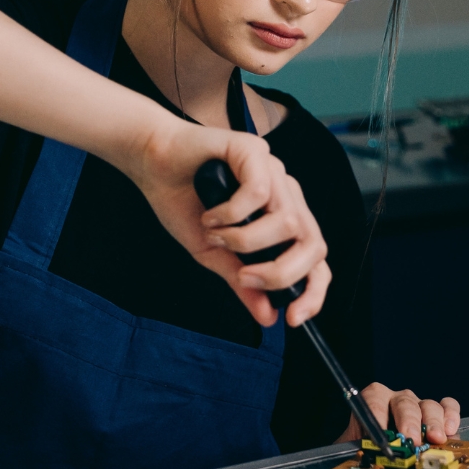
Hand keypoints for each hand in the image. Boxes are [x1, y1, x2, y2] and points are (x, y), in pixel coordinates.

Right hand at [123, 116, 330, 327]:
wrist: (152, 163)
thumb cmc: (184, 203)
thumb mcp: (214, 254)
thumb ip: (243, 282)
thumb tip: (268, 317)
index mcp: (282, 217)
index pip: (315, 257)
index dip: (313, 290)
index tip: (291, 318)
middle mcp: (285, 194)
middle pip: (313, 243)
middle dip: (282, 272)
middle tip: (244, 277)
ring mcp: (273, 171)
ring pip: (287, 221)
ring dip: (247, 240)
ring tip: (216, 237)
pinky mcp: (254, 150)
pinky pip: (259, 191)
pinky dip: (231, 212)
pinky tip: (210, 214)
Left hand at [335, 383, 460, 446]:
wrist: (382, 451)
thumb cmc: (371, 449)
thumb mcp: (363, 449)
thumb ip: (366, 450)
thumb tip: (373, 457)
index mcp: (373, 401)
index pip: (374, 399)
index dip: (377, 414)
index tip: (381, 434)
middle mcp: (397, 400)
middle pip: (404, 403)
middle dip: (409, 421)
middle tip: (411, 439)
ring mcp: (419, 405)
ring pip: (428, 405)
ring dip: (433, 422)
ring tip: (435, 439)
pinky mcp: (438, 413)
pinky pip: (448, 406)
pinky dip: (451, 415)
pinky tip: (450, 430)